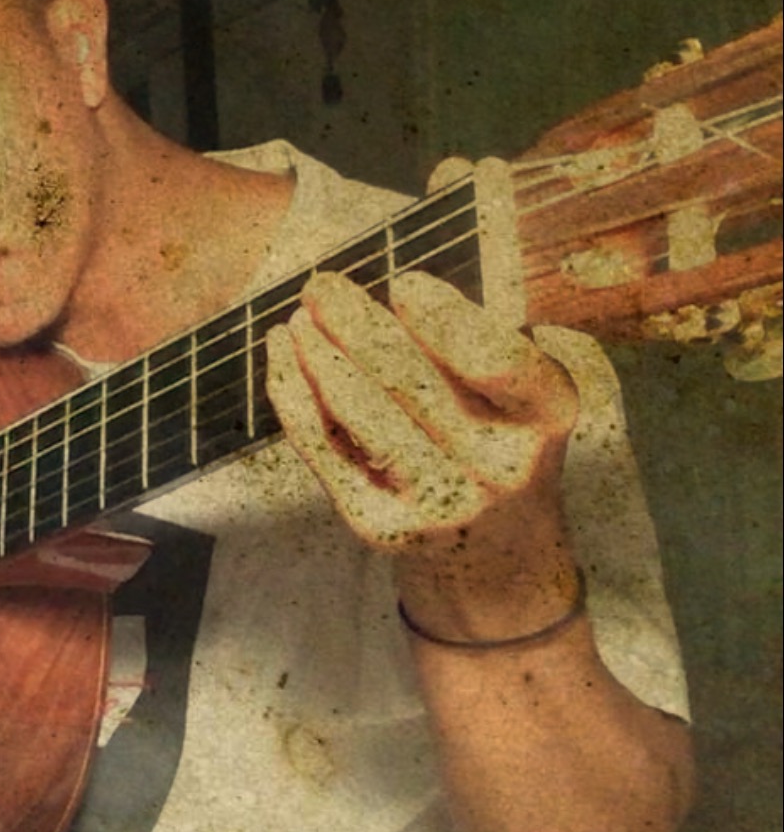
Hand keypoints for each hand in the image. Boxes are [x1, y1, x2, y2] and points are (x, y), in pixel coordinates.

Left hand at [265, 271, 582, 637]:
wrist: (493, 549)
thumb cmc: (497, 440)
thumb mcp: (519, 393)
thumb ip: (473, 344)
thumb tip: (383, 293)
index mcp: (547, 415)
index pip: (497, 360)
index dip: (444, 320)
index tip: (403, 282)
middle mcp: (498, 466)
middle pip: (412, 381)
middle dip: (357, 324)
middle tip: (321, 285)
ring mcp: (438, 502)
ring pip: (360, 413)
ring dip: (318, 355)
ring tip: (298, 317)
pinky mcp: (381, 525)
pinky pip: (325, 449)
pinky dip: (295, 396)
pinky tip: (284, 356)